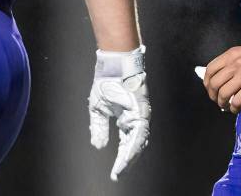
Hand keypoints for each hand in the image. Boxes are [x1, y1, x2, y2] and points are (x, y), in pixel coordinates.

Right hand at [88, 46, 150, 180]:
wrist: (113, 66)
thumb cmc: (108, 82)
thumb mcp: (98, 109)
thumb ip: (99, 128)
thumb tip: (98, 146)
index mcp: (127, 119)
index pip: (126, 143)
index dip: (121, 158)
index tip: (115, 172)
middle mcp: (137, 119)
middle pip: (134, 146)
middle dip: (126, 161)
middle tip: (117, 175)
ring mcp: (141, 116)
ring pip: (138, 142)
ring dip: (130, 156)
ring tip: (121, 168)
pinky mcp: (142, 112)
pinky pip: (139, 133)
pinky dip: (133, 145)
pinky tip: (127, 155)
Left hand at [203, 44, 240, 113]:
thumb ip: (233, 62)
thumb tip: (224, 77)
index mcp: (231, 54)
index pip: (210, 69)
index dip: (207, 81)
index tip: (210, 88)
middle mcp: (234, 64)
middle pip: (214, 83)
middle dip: (213, 95)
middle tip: (217, 100)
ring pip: (223, 93)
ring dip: (222, 103)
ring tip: (226, 106)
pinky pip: (237, 101)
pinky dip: (234, 108)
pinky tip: (236, 109)